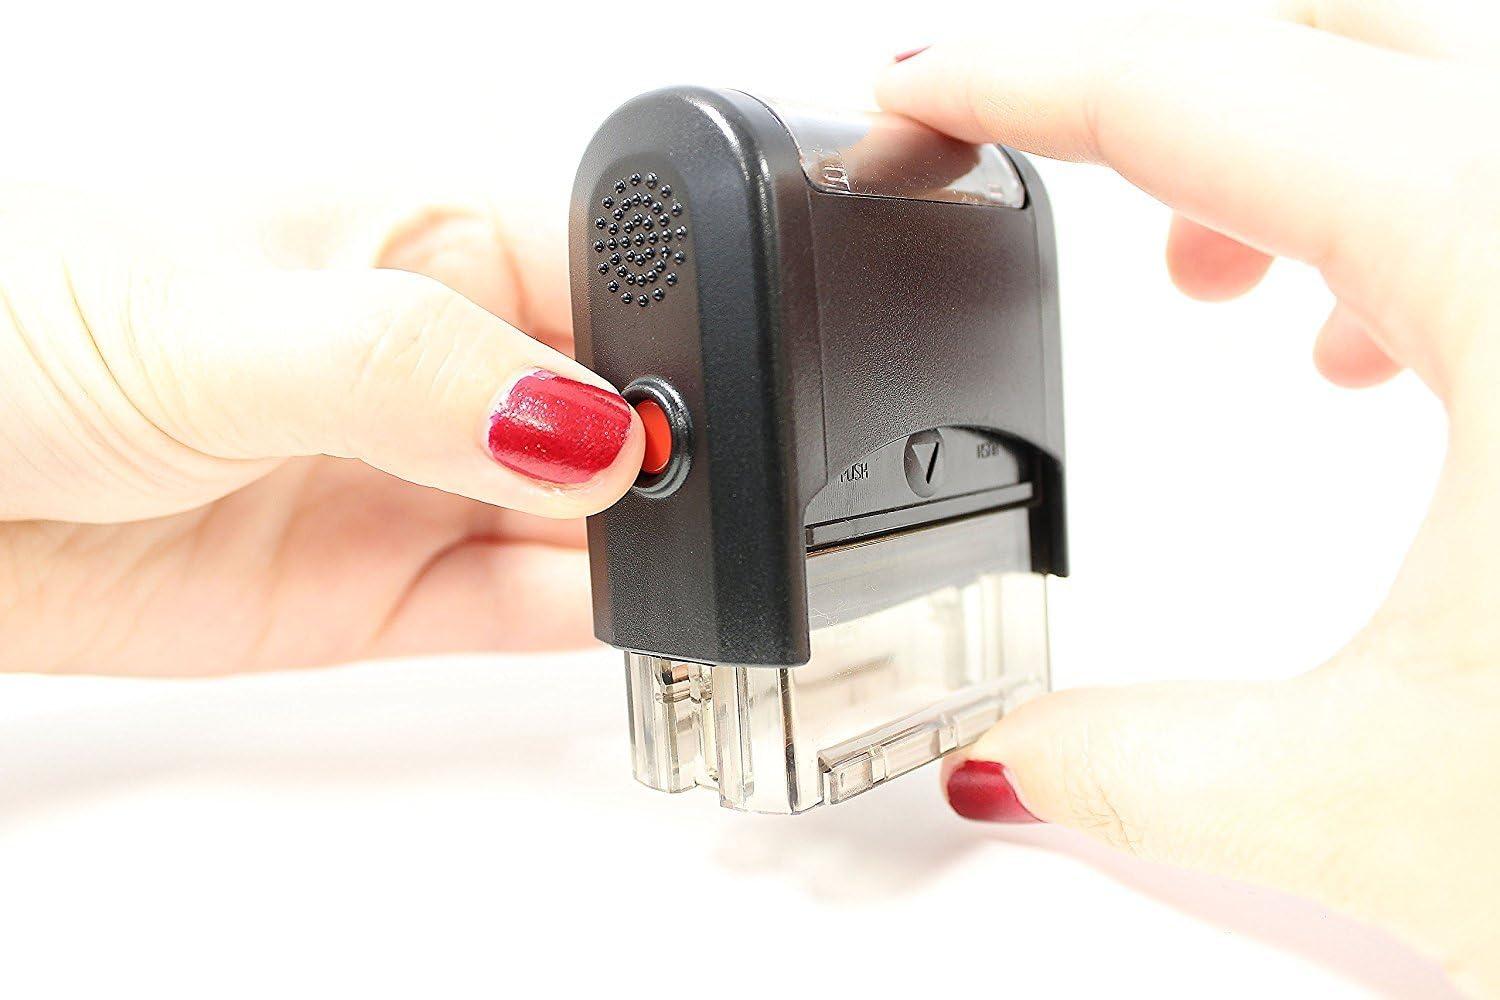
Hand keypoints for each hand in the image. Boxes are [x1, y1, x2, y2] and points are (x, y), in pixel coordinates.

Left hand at [0, 183, 642, 675]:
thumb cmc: (5, 322)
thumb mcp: (218, 326)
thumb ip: (409, 370)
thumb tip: (578, 428)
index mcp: (421, 238)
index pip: (612, 275)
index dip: (678, 338)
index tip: (710, 406)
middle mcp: (431, 363)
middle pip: (613, 409)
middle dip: (666, 452)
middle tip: (696, 495)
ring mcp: (409, 482)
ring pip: (580, 519)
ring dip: (641, 543)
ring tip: (673, 559)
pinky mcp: (376, 592)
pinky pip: (515, 609)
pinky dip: (585, 619)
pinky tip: (626, 610)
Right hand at [880, 2, 1499, 991]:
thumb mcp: (1390, 810)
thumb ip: (1132, 770)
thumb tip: (1007, 763)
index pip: (1193, 89)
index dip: (1014, 75)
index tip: (914, 90)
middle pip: (1332, 33)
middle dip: (1150, 96)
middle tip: (1032, 165)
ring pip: (1449, 96)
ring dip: (1296, 161)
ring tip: (1220, 287)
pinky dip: (1429, 229)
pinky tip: (1397, 359)